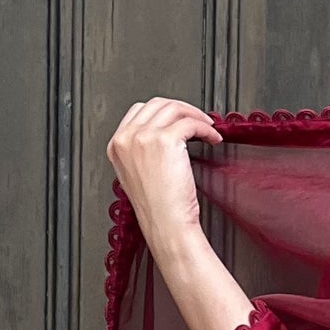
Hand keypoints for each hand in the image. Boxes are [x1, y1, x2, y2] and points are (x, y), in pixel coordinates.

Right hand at [108, 96, 221, 258]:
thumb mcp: (138, 175)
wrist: (166, 225)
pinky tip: (212, 138)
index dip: (164, 112)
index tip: (180, 119)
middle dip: (181, 109)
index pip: (138, 112)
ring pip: (173, 108)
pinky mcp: (165, 140)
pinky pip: (190, 122)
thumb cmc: (158, 208)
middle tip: (198, 120)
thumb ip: (141, 151)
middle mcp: (126, 138)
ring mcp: (143, 137)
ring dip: (195, 116)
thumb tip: (166, 133)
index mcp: (117, 146)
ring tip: (208, 129)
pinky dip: (205, 128)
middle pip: (156, 104)